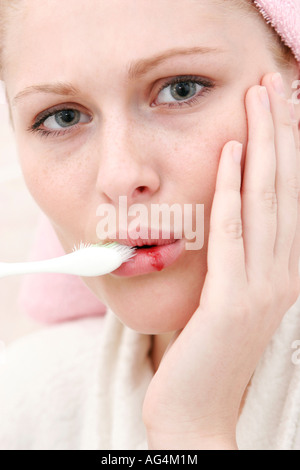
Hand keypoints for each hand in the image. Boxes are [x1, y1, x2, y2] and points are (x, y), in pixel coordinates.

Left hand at [143, 73, 299, 449]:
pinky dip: (231, 187)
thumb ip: (237, 260)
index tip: (284, 108)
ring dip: (263, 144)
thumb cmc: (209, 354)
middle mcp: (284, 274)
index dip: (290, 149)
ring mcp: (263, 287)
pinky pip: (232, 232)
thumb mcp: (230, 298)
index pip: (289, 197)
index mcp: (284, 272)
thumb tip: (232, 214)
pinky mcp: (232, 301)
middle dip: (281, 131)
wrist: (198, 411)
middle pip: (285, 188)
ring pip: (266, 200)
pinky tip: (230, 150)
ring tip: (259, 97)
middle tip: (274, 83)